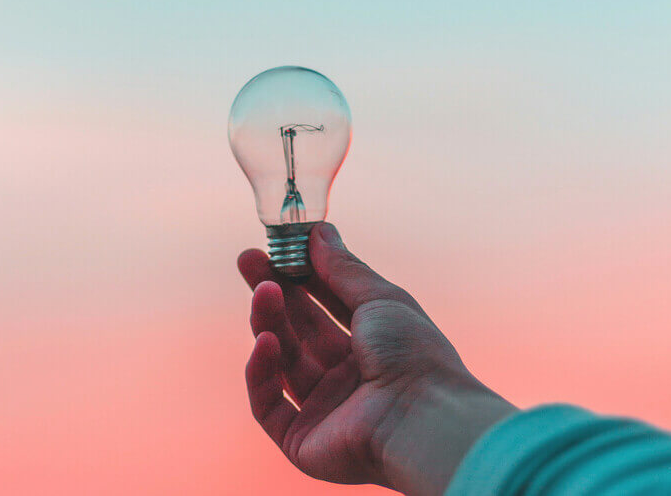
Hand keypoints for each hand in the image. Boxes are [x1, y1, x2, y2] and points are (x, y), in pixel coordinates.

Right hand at [239, 223, 515, 494]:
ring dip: (268, 323)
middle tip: (247, 259)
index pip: (325, 305)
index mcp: (371, 346)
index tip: (275, 247)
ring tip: (263, 292)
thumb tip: (319, 231)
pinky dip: (261, 373)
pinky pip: (268, 405)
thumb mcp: (380, 299)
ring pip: (282, 361)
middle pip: (298, 329)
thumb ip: (343, 268)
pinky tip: (265, 342)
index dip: (299, 275)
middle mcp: (347, 377)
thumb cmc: (413, 354)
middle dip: (273, 293)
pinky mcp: (302, 440)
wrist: (423, 419)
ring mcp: (324, 409)